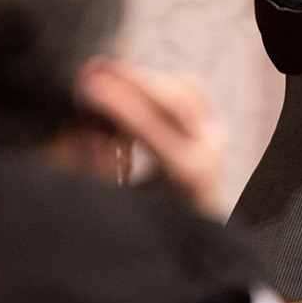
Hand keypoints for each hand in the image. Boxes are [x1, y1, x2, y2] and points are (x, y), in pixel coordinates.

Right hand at [75, 58, 230, 219]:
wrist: (191, 232)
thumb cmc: (152, 221)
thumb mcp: (124, 202)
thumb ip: (102, 169)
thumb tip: (85, 131)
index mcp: (190, 175)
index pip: (154, 129)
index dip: (121, 105)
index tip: (91, 87)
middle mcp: (211, 150)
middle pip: (178, 97)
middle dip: (134, 79)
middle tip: (96, 69)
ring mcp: (216, 134)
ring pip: (186, 87)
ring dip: (146, 80)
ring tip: (109, 80)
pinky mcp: (213, 123)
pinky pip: (189, 89)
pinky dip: (158, 84)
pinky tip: (131, 90)